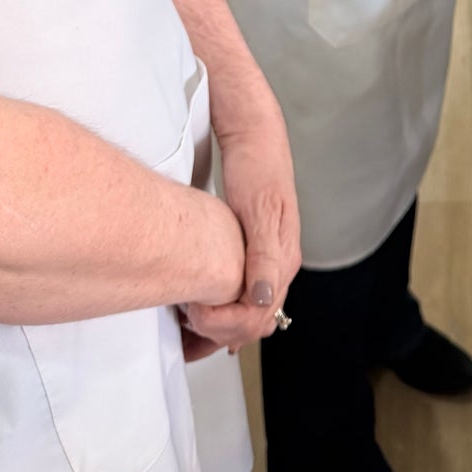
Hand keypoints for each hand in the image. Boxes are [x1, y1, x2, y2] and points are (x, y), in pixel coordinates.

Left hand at [184, 113, 300, 354]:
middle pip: (257, 322)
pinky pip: (244, 295)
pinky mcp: (256, 253)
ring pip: (250, 312)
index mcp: (284, 259)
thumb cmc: (258, 167)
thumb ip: (264, 257)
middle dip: (222, 332)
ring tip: (188, 326)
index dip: (226, 325)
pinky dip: (223, 309)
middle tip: (187, 327)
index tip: (195, 317)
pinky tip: (200, 310)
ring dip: (222, 325)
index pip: (261, 316)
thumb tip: (263, 297)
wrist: (256, 138)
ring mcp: (269, 260)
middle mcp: (280, 265)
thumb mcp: (258, 210)